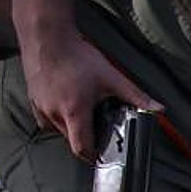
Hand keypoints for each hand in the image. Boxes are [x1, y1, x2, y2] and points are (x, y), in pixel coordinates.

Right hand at [19, 27, 162, 161]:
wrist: (46, 35)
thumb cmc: (76, 55)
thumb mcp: (112, 77)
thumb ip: (136, 96)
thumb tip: (158, 108)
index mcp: (74, 111)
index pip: (81, 148)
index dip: (93, 156)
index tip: (102, 155)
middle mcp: (54, 113)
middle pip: (72, 140)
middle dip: (86, 138)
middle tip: (99, 126)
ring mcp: (40, 107)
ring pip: (58, 130)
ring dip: (72, 127)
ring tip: (84, 110)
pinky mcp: (32, 100)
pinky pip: (46, 119)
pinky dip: (59, 117)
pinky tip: (68, 103)